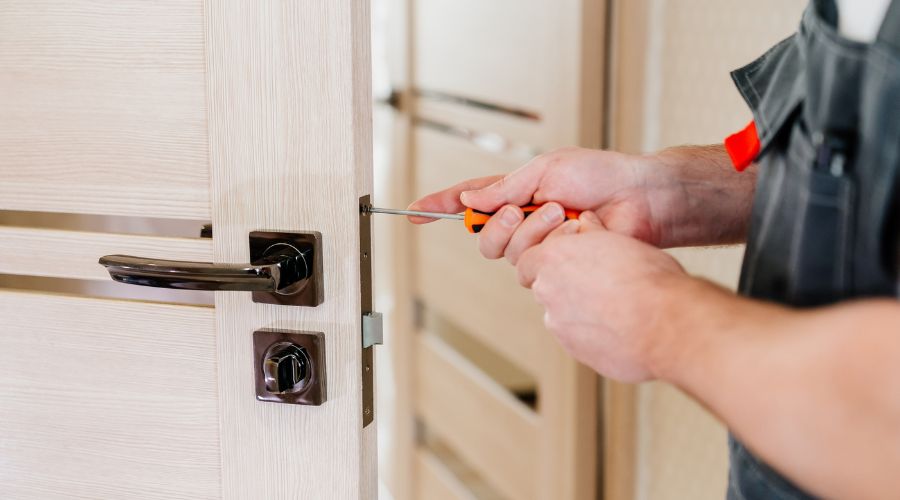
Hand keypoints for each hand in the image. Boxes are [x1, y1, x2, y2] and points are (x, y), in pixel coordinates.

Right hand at [408, 147, 663, 263]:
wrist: (640, 199)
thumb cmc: (600, 174)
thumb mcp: (547, 169)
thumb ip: (505, 186)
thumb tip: (470, 199)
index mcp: (517, 191)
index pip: (469, 200)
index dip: (441, 207)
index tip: (414, 212)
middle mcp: (525, 221)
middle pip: (484, 238)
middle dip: (498, 225)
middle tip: (523, 209)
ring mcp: (542, 244)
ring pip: (508, 255)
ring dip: (534, 233)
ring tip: (564, 215)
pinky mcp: (560, 264)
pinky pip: (536, 268)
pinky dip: (555, 246)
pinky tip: (578, 233)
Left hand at [516, 211, 686, 381]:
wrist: (668, 325)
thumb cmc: (649, 279)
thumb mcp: (619, 241)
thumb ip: (593, 234)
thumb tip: (586, 223)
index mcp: (553, 259)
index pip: (528, 259)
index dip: (549, 259)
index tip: (571, 259)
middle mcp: (548, 292)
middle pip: (546, 287)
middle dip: (566, 284)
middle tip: (600, 281)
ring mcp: (559, 325)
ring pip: (562, 314)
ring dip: (581, 310)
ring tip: (616, 306)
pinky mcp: (575, 351)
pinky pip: (579, 337)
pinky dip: (594, 332)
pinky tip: (621, 327)